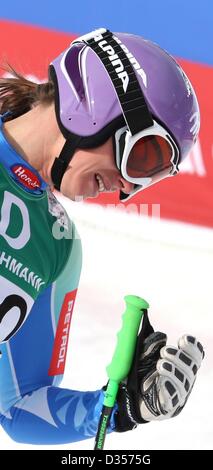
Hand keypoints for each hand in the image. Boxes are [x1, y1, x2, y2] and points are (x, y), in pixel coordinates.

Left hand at [114, 314, 203, 431]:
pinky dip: (169, 387)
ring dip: (173, 371)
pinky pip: (172, 398)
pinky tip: (162, 381)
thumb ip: (150, 346)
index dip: (192, 347)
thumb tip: (161, 336)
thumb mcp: (142, 357)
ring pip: (184, 383)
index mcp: (180, 366)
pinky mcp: (167, 407)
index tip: (183, 339)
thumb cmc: (138, 375)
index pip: (194, 356)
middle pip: (192, 368)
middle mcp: (182, 380)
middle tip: (164, 351)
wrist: (126, 397)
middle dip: (180, 357)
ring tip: (160, 364)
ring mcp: (177, 395)